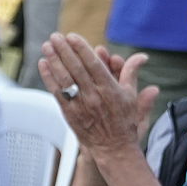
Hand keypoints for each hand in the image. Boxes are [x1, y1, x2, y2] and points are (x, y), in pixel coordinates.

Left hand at [38, 32, 152, 152]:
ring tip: (47, 46)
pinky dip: (49, 78)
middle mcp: (94, 96)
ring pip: (65, 79)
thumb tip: (142, 56)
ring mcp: (80, 105)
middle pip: (76, 68)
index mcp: (110, 89)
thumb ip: (132, 72)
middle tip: (55, 36)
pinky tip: (43, 64)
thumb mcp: (131, 96)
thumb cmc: (124, 121)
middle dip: (64, 50)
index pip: (93, 64)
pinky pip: (58, 93)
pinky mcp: (70, 114)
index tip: (72, 36)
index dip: (81, 49)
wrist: (114, 149)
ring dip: (54, 60)